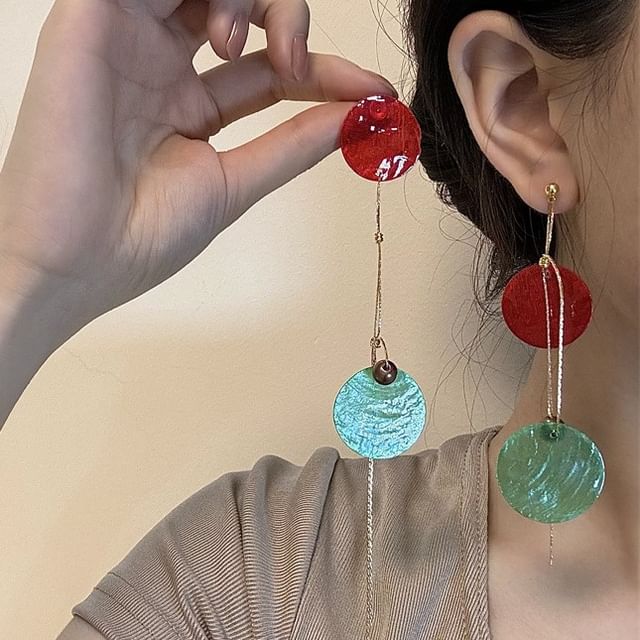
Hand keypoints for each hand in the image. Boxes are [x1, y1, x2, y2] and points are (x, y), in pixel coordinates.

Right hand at [0, 0, 395, 339]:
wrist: (74, 262)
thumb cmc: (142, 236)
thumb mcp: (233, 185)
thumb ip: (291, 145)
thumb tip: (355, 120)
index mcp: (189, 107)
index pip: (271, 69)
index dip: (325, 71)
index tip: (376, 93)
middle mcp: (161, 66)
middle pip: (242, 9)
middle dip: (291, 21)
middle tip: (300, 63)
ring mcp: (128, 39)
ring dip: (252, 0)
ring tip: (258, 49)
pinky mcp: (91, 18)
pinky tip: (227, 24)